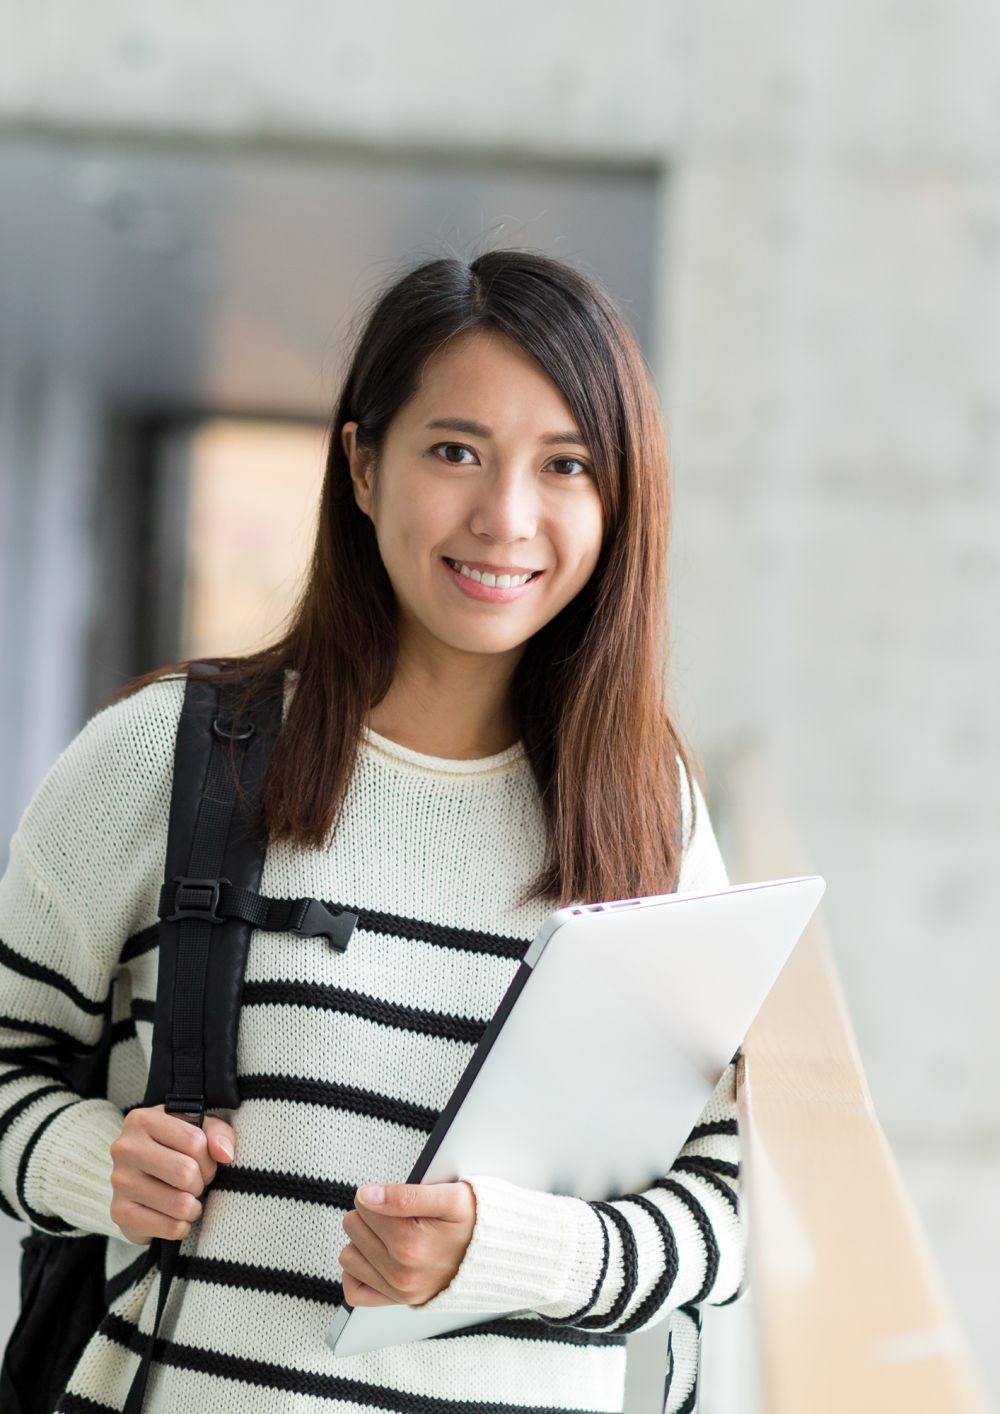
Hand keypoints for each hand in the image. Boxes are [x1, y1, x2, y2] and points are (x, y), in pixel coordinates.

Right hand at [109, 1105, 235, 1243]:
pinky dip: (181, 1226)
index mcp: (142, 1120)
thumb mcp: (199, 1129)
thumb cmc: (176, 1148)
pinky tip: (175, 1217)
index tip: (205, 1162)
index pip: (194, 1141)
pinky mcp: (120, 1213)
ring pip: (180, 1203)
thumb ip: (218, 1134)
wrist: (141, 1177)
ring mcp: (119, 1182)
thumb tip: (225, 1154)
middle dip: (201, 1182)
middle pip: (185, 1172)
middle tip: (197, 1182)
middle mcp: (125, 1148)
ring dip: (193, 1206)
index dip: (210, 1157)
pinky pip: (170, 1228)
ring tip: (187, 1199)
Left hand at [339, 1180, 476, 1306]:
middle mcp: (400, 1271)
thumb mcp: (450, 1197)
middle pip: (353, 1227)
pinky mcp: (397, 1301)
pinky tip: (375, 1257)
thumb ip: (405, 1195)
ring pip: (348, 1255)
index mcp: (410, 1243)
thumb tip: (366, 1196)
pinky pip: (355, 1291)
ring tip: (390, 1234)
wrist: (498, 1257)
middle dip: (371, 1214)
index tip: (399, 1198)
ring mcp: (398, 1289)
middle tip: (398, 1215)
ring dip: (363, 1241)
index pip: (363, 1203)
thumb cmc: (475, 1223)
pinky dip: (358, 1272)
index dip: (379, 1193)